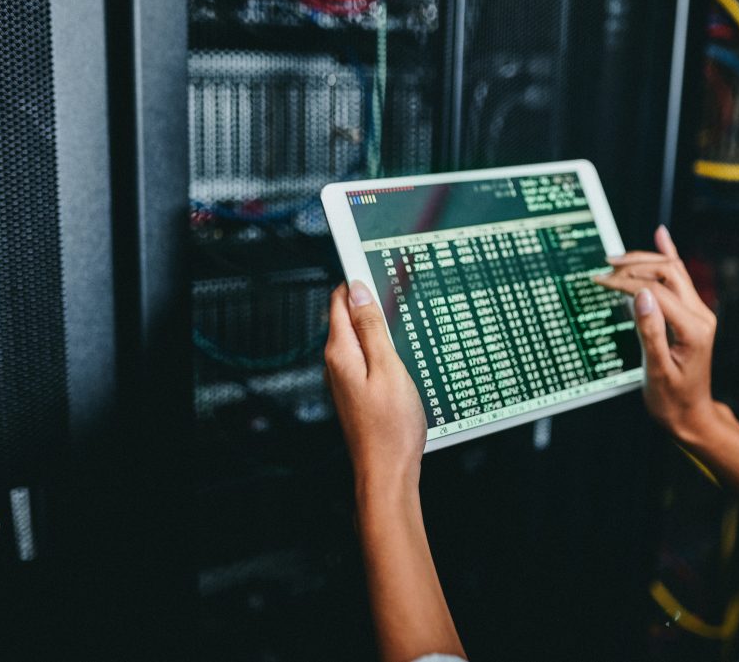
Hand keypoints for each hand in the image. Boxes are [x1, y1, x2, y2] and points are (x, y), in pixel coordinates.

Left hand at [325, 281, 426, 490]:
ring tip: (402, 319)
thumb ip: (371, 329)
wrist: (388, 472)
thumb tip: (358, 293)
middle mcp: (336, 364)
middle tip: (398, 289)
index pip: (339, 301)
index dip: (357, 280)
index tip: (374, 266)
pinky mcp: (357, 391)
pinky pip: (365, 357)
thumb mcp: (388, 368)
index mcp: (341, 353)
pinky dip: (380, 348)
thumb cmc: (391, 428)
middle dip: (369, 301)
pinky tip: (400, 353)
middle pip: (347, 317)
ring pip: (358, 338)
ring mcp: (345, 379)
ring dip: (377, 325)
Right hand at [593, 226, 722, 439]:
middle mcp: (700, 315)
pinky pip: (680, 279)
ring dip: (645, 261)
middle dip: (635, 264)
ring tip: (616, 260)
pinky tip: (661, 237)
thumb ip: (650, 331)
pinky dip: (669, 256)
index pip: (656, 290)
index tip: (599, 281)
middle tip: (605, 268)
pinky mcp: (691, 315)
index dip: (626, 282)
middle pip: (668, 271)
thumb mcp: (656, 370)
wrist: (691, 415)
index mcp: (692, 328)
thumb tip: (640, 295)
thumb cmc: (672, 400)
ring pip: (672, 272)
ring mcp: (698, 313)